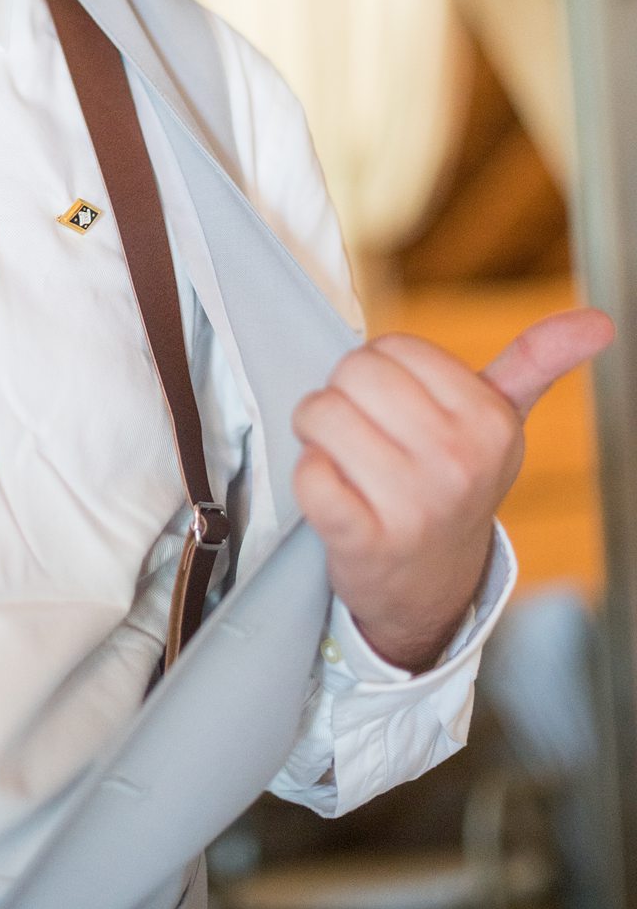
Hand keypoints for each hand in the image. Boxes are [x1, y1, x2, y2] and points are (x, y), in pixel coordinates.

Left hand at [292, 307, 613, 670]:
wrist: (431, 585)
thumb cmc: (452, 484)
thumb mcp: (499, 426)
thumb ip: (536, 364)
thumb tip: (600, 323)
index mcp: (490, 422)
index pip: (392, 347)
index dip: (379, 373)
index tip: (398, 410)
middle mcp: (458, 462)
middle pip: (353, 372)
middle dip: (343, 397)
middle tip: (366, 435)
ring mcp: (413, 505)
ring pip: (320, 415)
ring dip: (318, 436)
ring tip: (347, 463)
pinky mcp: (364, 541)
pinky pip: (308, 475)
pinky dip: (309, 478)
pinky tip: (337, 495)